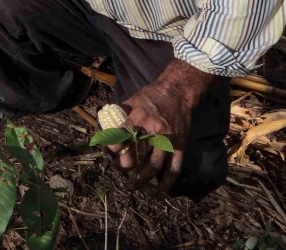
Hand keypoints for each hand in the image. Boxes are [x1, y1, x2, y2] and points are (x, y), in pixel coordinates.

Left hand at [105, 60, 213, 193]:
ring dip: (141, 178)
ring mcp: (168, 140)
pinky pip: (174, 168)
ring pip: (154, 165)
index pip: (123, 135)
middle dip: (125, 165)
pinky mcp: (180, 146)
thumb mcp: (132, 100)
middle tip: (117, 168)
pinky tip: (159, 193)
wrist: (178, 92)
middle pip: (137, 154)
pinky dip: (167, 182)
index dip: (113, 147)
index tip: (109, 153)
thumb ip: (120, 116)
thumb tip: (105, 130)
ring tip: (132, 184)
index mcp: (139, 117)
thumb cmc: (151, 96)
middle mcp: (154, 130)